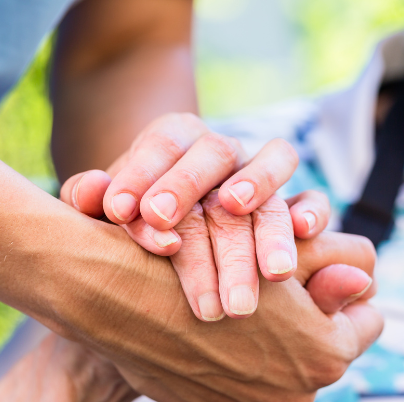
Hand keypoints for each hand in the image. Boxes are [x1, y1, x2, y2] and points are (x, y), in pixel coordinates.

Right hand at [45, 206, 380, 401]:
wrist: (125, 297)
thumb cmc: (205, 261)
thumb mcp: (275, 258)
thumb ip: (333, 273)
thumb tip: (366, 281)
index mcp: (326, 354)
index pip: (368, 322)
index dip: (348, 294)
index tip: (326, 279)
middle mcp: (297, 395)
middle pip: (321, 354)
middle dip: (307, 328)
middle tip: (278, 296)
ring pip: (277, 377)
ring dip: (267, 353)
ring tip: (237, 316)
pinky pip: (238, 396)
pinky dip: (229, 375)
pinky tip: (205, 342)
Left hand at [59, 113, 328, 318]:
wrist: (171, 223)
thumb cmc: (136, 216)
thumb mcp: (108, 206)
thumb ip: (92, 198)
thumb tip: (92, 194)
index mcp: (176, 138)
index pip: (162, 143)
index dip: (143, 173)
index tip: (123, 213)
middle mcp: (222, 150)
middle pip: (212, 155)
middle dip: (189, 191)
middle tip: (167, 238)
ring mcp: (260, 174)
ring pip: (270, 176)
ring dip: (262, 218)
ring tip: (258, 260)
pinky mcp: (291, 203)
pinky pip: (311, 198)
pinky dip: (312, 211)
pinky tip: (303, 233)